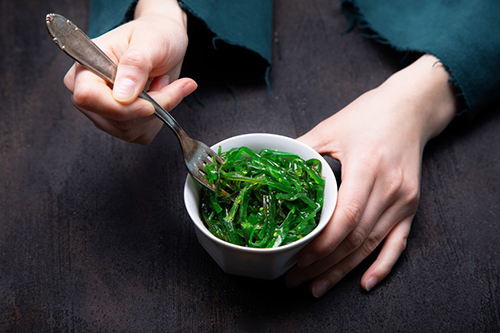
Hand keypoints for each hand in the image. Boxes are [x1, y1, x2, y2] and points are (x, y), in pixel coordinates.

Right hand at [64, 0, 196, 143]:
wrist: (165, 41)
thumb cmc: (154, 34)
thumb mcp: (150, 40)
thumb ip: (136, 64)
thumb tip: (122, 96)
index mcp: (85, 67)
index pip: (88, 98)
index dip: (120, 107)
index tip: (150, 104)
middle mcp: (88, 93)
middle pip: (113, 119)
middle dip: (149, 107)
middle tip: (166, 82)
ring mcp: (103, 112)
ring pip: (129, 130)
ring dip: (157, 111)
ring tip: (163, 83)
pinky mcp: (121, 124)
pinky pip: (140, 135)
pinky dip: (160, 119)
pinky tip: (161, 96)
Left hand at [285, 55, 456, 296]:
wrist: (409, 109)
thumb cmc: (367, 116)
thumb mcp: (330, 127)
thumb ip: (303, 153)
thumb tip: (271, 174)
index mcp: (368, 166)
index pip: (346, 216)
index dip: (322, 244)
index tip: (298, 258)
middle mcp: (390, 188)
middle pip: (355, 238)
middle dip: (323, 264)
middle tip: (296, 280)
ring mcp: (404, 200)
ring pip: (370, 245)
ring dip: (342, 270)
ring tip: (316, 287)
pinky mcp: (411, 206)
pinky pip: (398, 243)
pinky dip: (382, 267)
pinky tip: (364, 284)